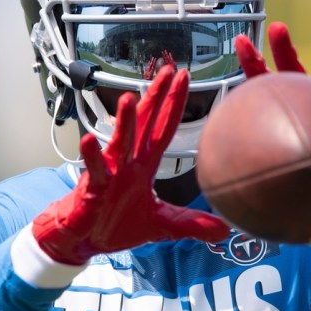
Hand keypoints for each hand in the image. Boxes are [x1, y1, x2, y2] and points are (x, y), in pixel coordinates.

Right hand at [33, 66, 229, 264]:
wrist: (85, 239)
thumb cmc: (116, 224)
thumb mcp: (162, 224)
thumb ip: (192, 224)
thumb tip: (225, 230)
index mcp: (144, 165)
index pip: (163, 128)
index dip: (174, 104)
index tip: (184, 77)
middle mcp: (127, 162)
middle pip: (143, 123)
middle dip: (155, 97)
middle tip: (166, 70)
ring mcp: (110, 172)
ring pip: (119, 141)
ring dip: (124, 121)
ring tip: (130, 98)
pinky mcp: (93, 188)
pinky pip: (93, 169)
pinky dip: (92, 155)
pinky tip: (89, 140)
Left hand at [235, 22, 310, 219]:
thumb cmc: (301, 180)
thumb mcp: (273, 183)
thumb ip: (253, 185)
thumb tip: (219, 211)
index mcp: (284, 111)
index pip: (264, 84)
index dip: (252, 64)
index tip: (239, 43)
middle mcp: (307, 104)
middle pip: (294, 72)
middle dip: (284, 49)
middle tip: (276, 29)